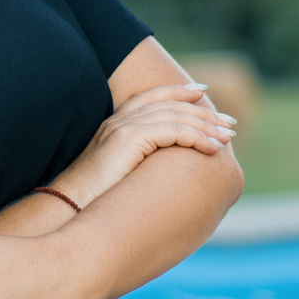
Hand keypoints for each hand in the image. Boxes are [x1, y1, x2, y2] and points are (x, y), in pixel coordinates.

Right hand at [53, 83, 235, 207]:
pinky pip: (173, 131)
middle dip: (202, 111)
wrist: (70, 207)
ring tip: (227, 138)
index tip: (202, 93)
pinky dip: (196, 137)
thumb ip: (138, 165)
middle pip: (169, 103)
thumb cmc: (93, 201)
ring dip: (206, 126)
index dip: (178, 91)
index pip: (151, 96)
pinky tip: (211, 149)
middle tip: (229, 123)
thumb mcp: (118, 176)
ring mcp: (122, 127)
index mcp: (115, 125)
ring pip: (175, 116)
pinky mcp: (128, 138)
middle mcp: (119, 121)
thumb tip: (165, 177)